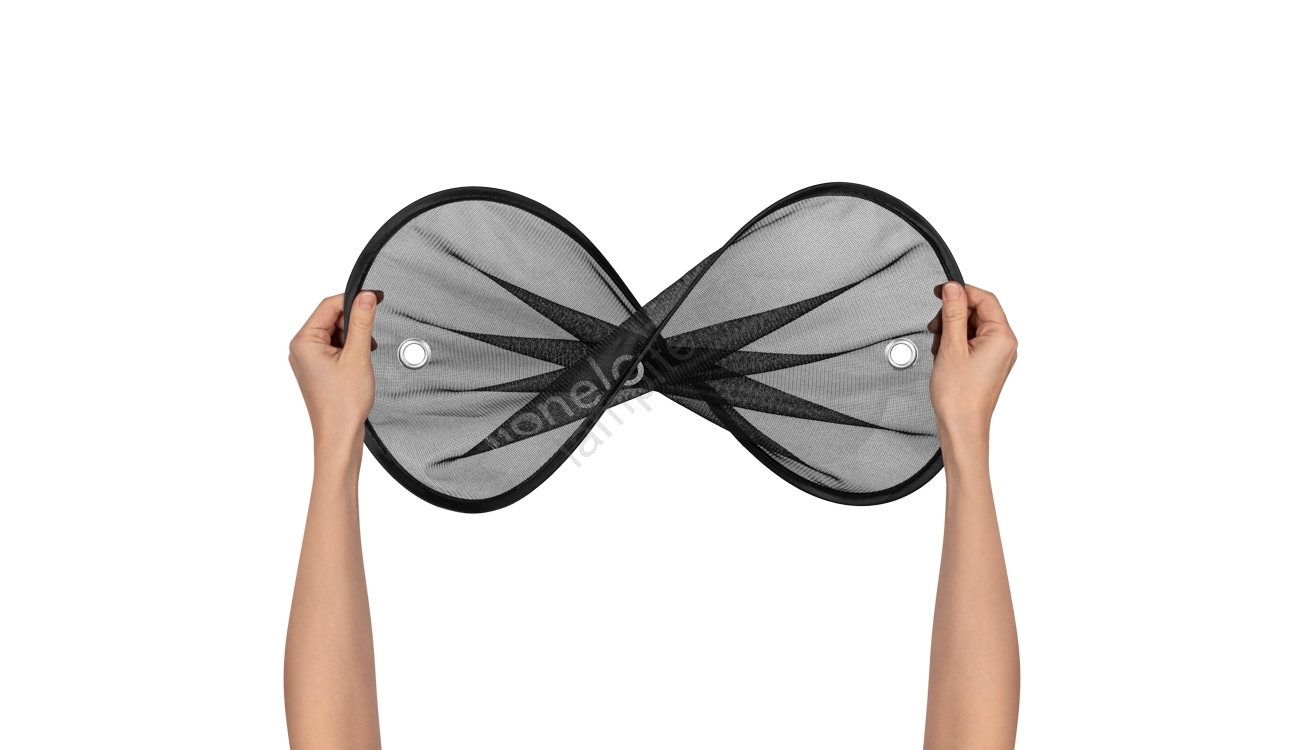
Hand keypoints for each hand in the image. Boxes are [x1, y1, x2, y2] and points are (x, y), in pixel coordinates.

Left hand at [288, 292, 382, 446]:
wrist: (339, 434)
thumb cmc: (342, 404)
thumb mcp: (358, 356)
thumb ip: (362, 322)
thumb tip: (366, 297)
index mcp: (304, 342)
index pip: (329, 305)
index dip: (354, 298)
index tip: (375, 297)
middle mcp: (301, 348)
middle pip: (331, 317)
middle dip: (354, 324)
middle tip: (368, 341)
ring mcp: (308, 359)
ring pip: (335, 332)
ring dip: (353, 338)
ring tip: (362, 358)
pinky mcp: (317, 368)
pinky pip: (334, 347)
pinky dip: (350, 349)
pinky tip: (359, 362)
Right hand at [927, 282, 1016, 439]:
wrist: (961, 426)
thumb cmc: (960, 397)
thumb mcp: (951, 347)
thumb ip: (952, 313)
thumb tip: (953, 289)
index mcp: (1002, 337)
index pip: (984, 299)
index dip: (960, 292)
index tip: (941, 292)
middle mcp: (1004, 345)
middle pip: (978, 312)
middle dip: (953, 316)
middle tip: (936, 327)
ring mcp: (996, 355)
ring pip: (972, 327)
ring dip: (951, 330)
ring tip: (939, 347)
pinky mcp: (987, 364)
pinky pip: (971, 342)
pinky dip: (955, 343)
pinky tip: (944, 355)